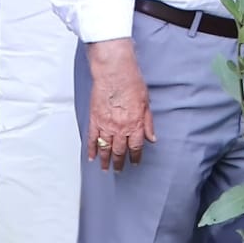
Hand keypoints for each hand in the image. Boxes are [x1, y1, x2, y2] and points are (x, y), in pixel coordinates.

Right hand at [86, 39, 154, 171]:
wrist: (114, 73)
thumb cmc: (131, 83)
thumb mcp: (146, 103)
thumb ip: (148, 123)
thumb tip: (152, 138)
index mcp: (135, 124)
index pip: (136, 147)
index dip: (135, 157)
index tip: (134, 163)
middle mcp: (120, 128)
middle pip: (119, 150)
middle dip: (119, 162)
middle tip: (118, 170)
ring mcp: (105, 125)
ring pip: (105, 147)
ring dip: (105, 159)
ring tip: (105, 168)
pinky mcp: (94, 119)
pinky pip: (92, 139)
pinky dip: (91, 149)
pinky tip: (91, 157)